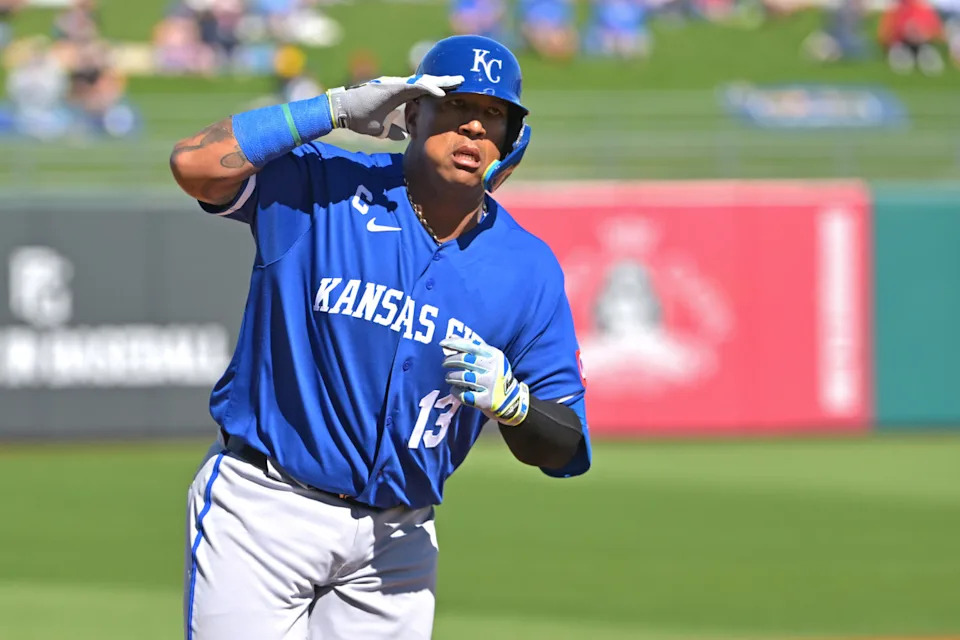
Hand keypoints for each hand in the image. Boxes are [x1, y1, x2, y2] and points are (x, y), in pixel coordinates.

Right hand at [327, 74, 463, 140]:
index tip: (453, 92)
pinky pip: (414, 86)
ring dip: (441, 82)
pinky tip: (441, 92)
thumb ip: (395, 130)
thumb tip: (404, 136)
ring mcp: (396, 85)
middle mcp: (399, 87)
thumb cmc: (360, 119)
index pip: (423, 91)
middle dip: (445, 81)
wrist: (343, 112)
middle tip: (463, 79)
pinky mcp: (392, 87)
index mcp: (399, 95)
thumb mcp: (382, 129)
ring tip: (458, 82)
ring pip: (423, 81)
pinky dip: (428, 89)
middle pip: (427, 82)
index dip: (438, 90)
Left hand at [441, 338, 528, 426]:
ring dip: (451, 376)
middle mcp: (494, 369)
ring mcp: (490, 385)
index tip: (442, 343)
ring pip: (462, 377)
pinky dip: (455, 391)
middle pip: (465, 360)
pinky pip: (463, 394)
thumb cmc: (495, 375)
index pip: (472, 345)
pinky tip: (454, 389)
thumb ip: (472, 346)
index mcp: (494, 355)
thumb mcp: (489, 358)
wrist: (511, 400)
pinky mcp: (486, 401)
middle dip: (450, 361)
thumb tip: (451, 337)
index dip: (455, 343)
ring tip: (448, 377)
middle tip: (444, 363)